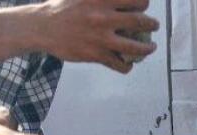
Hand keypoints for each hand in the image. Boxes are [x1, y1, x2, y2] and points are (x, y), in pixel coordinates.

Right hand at [36, 0, 158, 72]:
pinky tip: (128, 64)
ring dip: (147, 48)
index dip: (144, 3)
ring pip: (135, 47)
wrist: (42, 27)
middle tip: (154, 25)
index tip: (144, 5)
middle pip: (140, 22)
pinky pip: (119, 64)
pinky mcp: (95, 55)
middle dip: (152, 24)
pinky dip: (127, 66)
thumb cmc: (63, 7)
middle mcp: (104, 17)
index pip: (136, 0)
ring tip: (151, 47)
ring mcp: (101, 38)